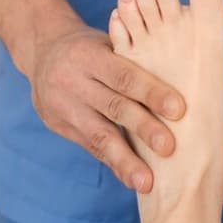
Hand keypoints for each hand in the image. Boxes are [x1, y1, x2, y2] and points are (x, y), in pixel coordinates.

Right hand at [29, 21, 185, 192]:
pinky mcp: (60, 126)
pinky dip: (113, 163)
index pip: (124, 76)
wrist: (41, 51)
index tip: (179, 109)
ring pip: (98, 135)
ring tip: (147, 182)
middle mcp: (72, 82)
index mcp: (88, 56)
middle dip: (143, 128)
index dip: (151, 92)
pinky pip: (90, 147)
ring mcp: (64, 106)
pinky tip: (131, 178)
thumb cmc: (89, 46)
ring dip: (125, 161)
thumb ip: (133, 54)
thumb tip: (181, 66)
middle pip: (113, 107)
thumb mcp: (105, 40)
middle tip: (169, 148)